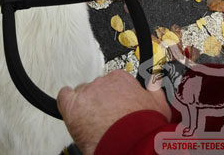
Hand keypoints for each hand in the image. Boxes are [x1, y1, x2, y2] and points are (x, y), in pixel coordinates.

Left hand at [57, 69, 171, 154]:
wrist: (134, 144)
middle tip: (106, 119)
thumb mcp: (159, 104)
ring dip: (86, 107)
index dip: (113, 98)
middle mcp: (103, 82)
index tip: (115, 108)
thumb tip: (153, 83)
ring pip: (82, 95)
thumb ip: (153, 89)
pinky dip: (66, 102)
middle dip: (100, 102)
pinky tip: (72, 111)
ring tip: (95, 125)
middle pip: (96, 89)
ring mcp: (87, 93)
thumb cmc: (145, 128)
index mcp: (121, 79)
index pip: (111, 83)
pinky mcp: (74, 106)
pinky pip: (64, 97)